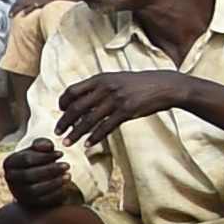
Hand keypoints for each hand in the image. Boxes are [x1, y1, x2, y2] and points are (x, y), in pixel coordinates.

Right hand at [3, 131, 80, 209]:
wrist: (34, 180)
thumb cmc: (38, 161)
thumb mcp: (38, 149)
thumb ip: (43, 144)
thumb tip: (49, 147)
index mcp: (9, 163)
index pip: (26, 159)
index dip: (45, 156)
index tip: (61, 154)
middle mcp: (9, 178)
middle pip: (29, 175)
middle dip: (50, 170)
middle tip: (67, 165)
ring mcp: (17, 192)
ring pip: (34, 190)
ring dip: (54, 182)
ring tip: (68, 176)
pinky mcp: (28, 203)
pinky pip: (41, 201)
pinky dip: (55, 194)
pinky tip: (65, 187)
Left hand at [60, 69, 199, 145]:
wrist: (166, 86)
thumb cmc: (140, 83)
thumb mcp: (117, 79)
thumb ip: (99, 87)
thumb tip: (80, 100)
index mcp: (100, 79)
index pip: (72, 91)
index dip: (63, 103)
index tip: (60, 112)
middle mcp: (105, 88)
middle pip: (76, 107)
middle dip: (64, 121)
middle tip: (57, 132)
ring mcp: (116, 100)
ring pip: (89, 120)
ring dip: (76, 133)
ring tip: (68, 143)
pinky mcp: (127, 111)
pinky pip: (106, 127)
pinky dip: (95, 137)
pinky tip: (88, 144)